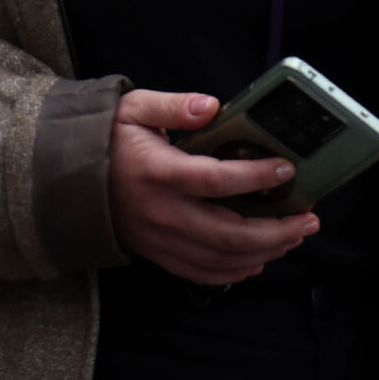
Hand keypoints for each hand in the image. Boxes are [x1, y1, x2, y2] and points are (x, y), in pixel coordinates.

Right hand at [107, 89, 316, 286]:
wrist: (70, 181)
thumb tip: (212, 106)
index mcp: (160, 173)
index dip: (255, 178)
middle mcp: (163, 213)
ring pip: (222, 259)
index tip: (287, 170)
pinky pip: (202, 273)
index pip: (216, 181)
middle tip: (308, 219)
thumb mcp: (133, 109)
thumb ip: (173, 106)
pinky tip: (259, 260)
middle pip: (229, 234)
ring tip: (294, 236)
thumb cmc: (109, 141)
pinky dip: (235, 271)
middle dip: (276, 230)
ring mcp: (161, 239)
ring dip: (265, 252)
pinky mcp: (159, 254)